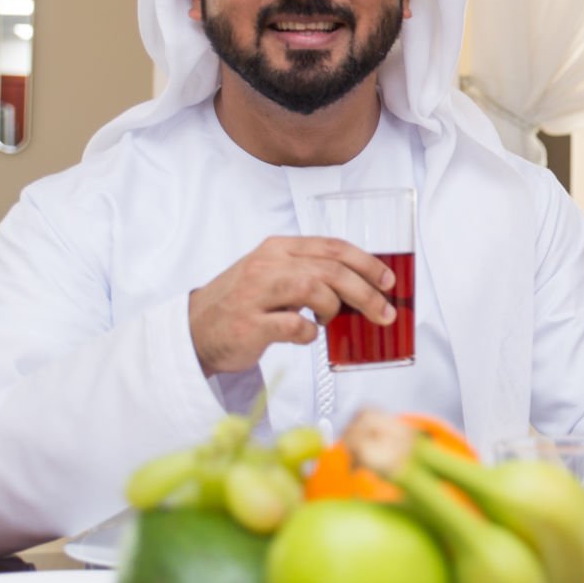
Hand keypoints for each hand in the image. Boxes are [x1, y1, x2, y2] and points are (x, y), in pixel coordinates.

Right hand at [188, 236, 396, 375]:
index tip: (388, 280)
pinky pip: (294, 326)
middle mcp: (267, 265)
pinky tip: (305, 335)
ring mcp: (255, 294)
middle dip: (366, 291)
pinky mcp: (249, 325)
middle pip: (330, 269)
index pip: (332, 246)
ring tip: (331, 320)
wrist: (194, 331)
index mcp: (278, 248)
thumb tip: (363, 287)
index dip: (366, 262)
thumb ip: (311, 273)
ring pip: (314, 289)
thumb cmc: (243, 304)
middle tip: (384, 312)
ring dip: (335, 308)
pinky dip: (309, 334)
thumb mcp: (274, 275)